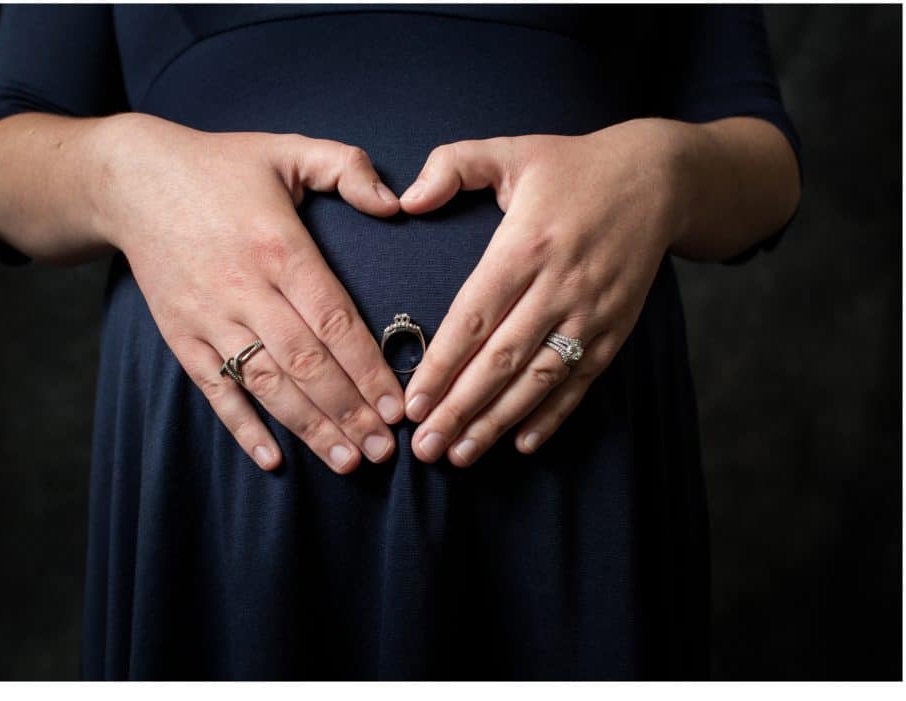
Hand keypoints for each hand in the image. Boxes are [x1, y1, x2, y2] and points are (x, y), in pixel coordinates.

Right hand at [94, 114, 404, 473]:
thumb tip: (396, 204)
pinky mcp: (180, 334)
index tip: (398, 405)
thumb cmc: (220, 166)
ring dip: (308, 427)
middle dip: (348, 411)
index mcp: (280, 247)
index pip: (334, 320)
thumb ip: (347, 167)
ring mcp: (208, 316)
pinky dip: (241, 426)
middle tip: (383, 451)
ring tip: (346, 461)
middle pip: (305, 362)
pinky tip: (272, 459)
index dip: (368, 368)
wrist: (130, 179)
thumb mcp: (287, 148)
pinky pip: (213, 389)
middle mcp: (245, 288)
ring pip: (265, 384)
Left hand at [398, 119, 691, 465]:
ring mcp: (591, 312)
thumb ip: (451, 166)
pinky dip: (555, 416)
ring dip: (499, 422)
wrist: (659, 177)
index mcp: (526, 245)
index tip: (412, 403)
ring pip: (539, 380)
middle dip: (460, 409)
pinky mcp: (615, 328)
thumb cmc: (573, 167)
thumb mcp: (510, 150)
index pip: (474, 319)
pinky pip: (581, 381)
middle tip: (425, 448)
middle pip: (502, 360)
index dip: (442, 366)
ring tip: (461, 455)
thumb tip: (405, 201)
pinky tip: (524, 444)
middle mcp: (559, 286)